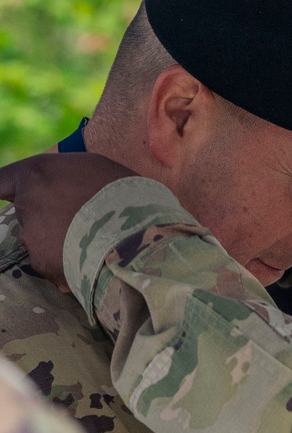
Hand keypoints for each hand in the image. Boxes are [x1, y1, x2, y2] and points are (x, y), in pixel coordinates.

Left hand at [0, 153, 135, 288]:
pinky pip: (55, 264)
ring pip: (42, 241)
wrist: (136, 233)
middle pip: (28, 213)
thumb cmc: (121, 192)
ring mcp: (32, 238)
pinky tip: (95, 260)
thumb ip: (64, 177)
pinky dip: (70, 265)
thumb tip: (58, 189)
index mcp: (35, 175)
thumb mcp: (93, 167)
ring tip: (97, 242)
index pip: (1, 180)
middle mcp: (27, 205)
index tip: (7, 195)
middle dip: (49, 218)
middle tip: (84, 220)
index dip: (4, 188)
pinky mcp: (44, 265)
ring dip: (62, 243)